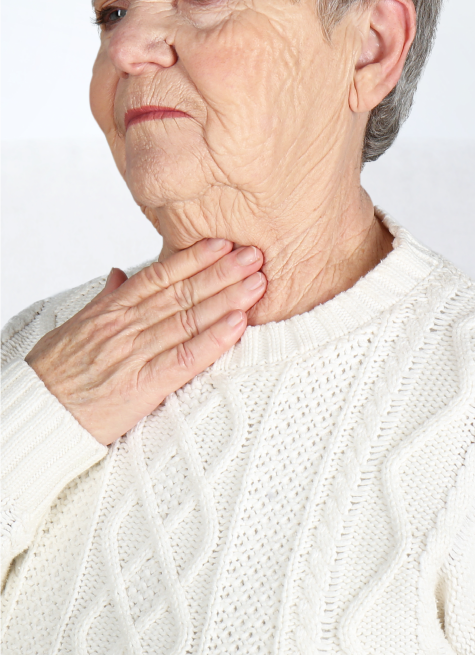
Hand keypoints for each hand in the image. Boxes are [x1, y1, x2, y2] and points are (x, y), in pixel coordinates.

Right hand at [25, 239, 265, 444]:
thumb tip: (120, 272)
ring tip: (257, 282)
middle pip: (182, 293)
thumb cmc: (54, 371)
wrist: (37, 412)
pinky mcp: (143, 386)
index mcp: (113, 310)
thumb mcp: (74, 325)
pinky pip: (185, 359)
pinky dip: (213, 340)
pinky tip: (238, 324)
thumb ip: (105, 298)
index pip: (160, 276)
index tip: (223, 243)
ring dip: (227, 299)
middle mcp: (127, 326)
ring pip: (189, 320)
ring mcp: (135, 354)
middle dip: (222, 272)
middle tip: (255, 254)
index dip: (194, 258)